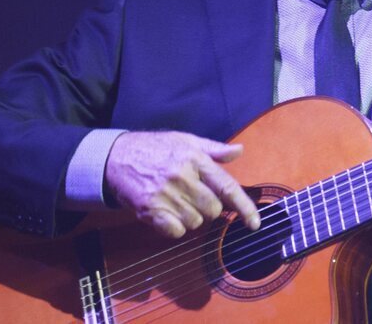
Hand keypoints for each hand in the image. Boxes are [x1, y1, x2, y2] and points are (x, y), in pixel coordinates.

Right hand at [105, 131, 259, 238]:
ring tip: (178, 202)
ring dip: (192, 217)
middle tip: (196, 197)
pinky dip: (175, 227)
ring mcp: (165, 194)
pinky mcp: (150, 209)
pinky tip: (167, 213)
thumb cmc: (156, 148)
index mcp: (195, 159)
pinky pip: (176, 231)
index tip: (255, 223)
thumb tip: (240, 151)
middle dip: (210, 209)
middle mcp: (182, 176)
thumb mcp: (186, 140)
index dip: (244, 207)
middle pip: (213, 210)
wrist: (116, 157)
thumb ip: (214, 149)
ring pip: (195, 222)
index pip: (227, 187)